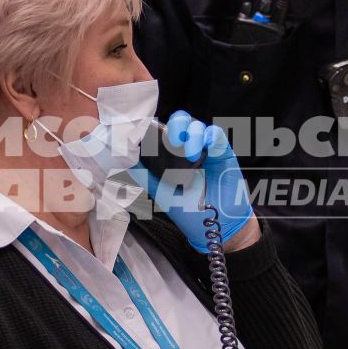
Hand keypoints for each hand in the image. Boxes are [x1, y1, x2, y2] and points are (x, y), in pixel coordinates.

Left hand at [142, 111, 254, 250]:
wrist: (213, 226)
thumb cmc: (188, 210)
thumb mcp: (160, 191)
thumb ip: (144, 174)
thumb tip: (125, 158)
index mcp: (172, 156)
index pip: (165, 131)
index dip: (158, 127)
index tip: (152, 132)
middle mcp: (189, 149)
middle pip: (182, 122)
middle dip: (176, 125)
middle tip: (172, 140)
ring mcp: (206, 150)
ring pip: (198, 126)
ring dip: (192, 134)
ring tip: (190, 154)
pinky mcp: (222, 153)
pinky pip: (216, 134)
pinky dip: (209, 135)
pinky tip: (205, 145)